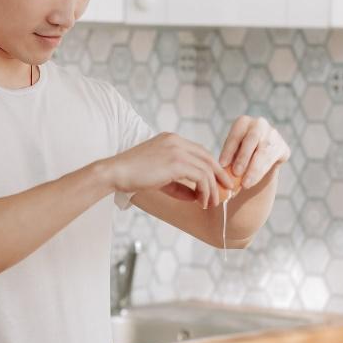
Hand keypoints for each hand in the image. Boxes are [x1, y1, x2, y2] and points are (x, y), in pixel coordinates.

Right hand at [104, 133, 234, 209]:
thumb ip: (178, 184)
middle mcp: (177, 141)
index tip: (218, 181)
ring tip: (212, 203)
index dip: (212, 167)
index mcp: (172, 140)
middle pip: (208, 157)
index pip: (200, 152)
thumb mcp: (159, 178)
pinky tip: (202, 201)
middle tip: (227, 191)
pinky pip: (201, 177)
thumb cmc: (132, 176)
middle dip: (220, 175)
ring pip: (207, 169)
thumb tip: (195, 196)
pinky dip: (205, 190)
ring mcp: (177, 150)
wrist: (115, 172)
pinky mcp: (176, 162)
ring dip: (213, 188)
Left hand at [218, 116, 289, 189]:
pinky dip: (261, 172)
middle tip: (236, 173)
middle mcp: (259, 124)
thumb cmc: (239, 156)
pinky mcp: (283, 147)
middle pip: (251, 140)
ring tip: (245, 184)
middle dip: (243, 157)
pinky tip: (253, 181)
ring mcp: (273, 134)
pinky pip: (272, 160)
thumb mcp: (232, 154)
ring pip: (264, 152)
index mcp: (243, 122)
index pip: (235, 135)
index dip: (229, 150)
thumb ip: (228, 160)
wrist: (260, 160)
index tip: (222, 165)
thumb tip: (220, 172)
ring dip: (254, 169)